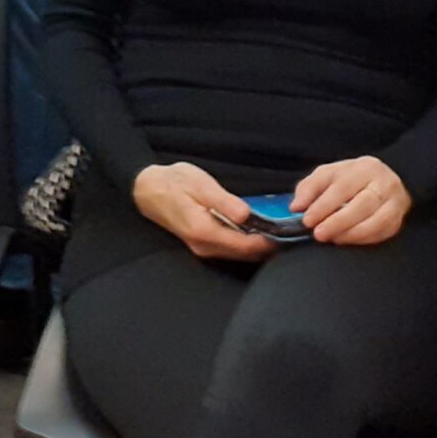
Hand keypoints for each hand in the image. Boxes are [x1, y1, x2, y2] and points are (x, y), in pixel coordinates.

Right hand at [132, 162, 274, 262]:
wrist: (147, 190)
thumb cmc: (173, 182)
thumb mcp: (200, 184)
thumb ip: (224, 201)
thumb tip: (247, 215)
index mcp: (204, 231)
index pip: (244, 245)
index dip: (268, 242)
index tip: (287, 233)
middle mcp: (204, 246)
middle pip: (244, 254)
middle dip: (267, 246)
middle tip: (289, 233)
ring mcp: (202, 248)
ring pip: (238, 254)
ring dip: (257, 246)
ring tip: (277, 232)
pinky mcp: (202, 244)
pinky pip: (229, 249)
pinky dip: (246, 243)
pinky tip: (256, 231)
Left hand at [292, 157, 411, 246]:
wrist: (384, 181)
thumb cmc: (352, 179)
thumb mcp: (328, 175)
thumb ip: (309, 187)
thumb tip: (296, 206)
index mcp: (363, 168)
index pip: (342, 187)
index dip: (323, 205)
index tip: (307, 220)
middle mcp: (382, 183)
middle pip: (362, 204)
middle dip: (338, 221)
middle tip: (318, 234)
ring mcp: (394, 201)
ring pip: (376, 221)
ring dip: (351, 233)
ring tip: (333, 239)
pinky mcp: (398, 219)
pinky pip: (383, 232)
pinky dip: (364, 238)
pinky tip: (348, 240)